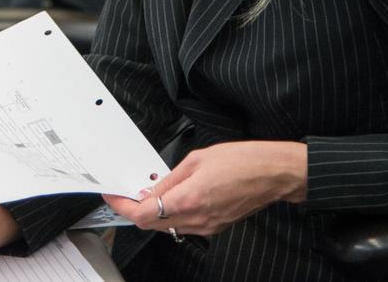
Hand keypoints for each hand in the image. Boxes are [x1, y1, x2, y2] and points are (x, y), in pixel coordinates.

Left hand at [103, 141, 307, 238]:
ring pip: (167, 226)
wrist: (274, 174)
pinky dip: (172, 213)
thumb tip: (151, 189)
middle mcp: (196, 219)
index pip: (141, 214)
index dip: (122, 206)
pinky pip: (184, 225)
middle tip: (127, 192)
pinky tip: (174, 197)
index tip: (113, 195)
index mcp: (188, 199)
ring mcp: (206, 227)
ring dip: (153, 212)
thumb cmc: (243, 161)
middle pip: (150, 224)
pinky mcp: (215, 227)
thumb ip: (170, 178)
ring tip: (151, 191)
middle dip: (134, 209)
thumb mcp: (197, 159)